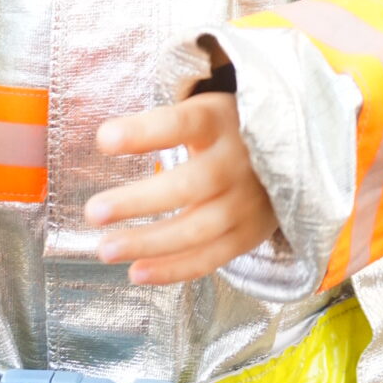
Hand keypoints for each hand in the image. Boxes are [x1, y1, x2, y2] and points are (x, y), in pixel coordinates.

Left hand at [84, 93, 276, 284]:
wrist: (288, 153)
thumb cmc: (223, 130)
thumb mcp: (203, 110)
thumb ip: (164, 125)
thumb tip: (103, 139)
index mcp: (220, 121)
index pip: (182, 123)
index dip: (144, 132)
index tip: (103, 140)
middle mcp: (238, 162)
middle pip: (189, 185)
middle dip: (139, 201)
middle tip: (94, 212)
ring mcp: (247, 202)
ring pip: (197, 229)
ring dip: (149, 243)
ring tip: (104, 249)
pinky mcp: (250, 234)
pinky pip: (210, 258)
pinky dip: (173, 269)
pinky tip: (135, 272)